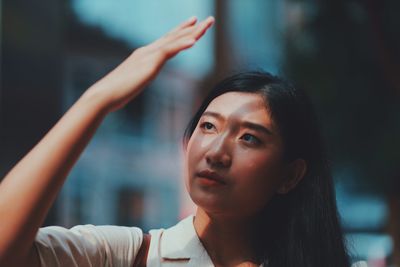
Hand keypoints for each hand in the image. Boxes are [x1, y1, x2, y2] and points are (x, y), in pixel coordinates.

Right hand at [88, 16, 214, 111]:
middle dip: (193, 28)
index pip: (167, 40)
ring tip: (207, 24)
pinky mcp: (149, 63)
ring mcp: (148, 55)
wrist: (104, 95)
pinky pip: (168, 51)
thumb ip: (140, 76)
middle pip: (174, 36)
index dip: (182, 31)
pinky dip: (182, 44)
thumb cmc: (116, 92)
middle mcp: (148, 51)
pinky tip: (194, 41)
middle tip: (208, 20)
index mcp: (145, 55)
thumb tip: (142, 78)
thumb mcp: (134, 82)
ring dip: (193, 32)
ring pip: (175, 40)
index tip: (194, 23)